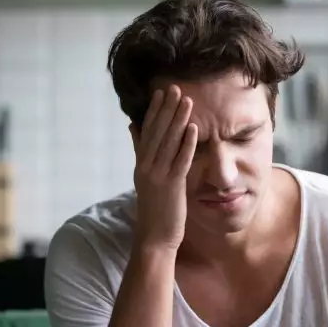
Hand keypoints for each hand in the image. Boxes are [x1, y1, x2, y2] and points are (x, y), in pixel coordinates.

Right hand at [130, 85, 197, 250]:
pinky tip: (194, 129)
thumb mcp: (144, 177)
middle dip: (166, 110)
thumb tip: (134, 126)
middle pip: (157, 133)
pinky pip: (180, 161)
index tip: (162, 92)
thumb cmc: (154, 209)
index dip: (155, 111)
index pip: (147, 132)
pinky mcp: (171, 187)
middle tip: (175, 88)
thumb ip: (140, 151)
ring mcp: (157, 177)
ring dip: (178, 121)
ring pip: (168, 144)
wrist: (154, 238)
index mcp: (141, 164)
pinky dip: (186, 144)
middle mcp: (146, 167)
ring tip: (187, 101)